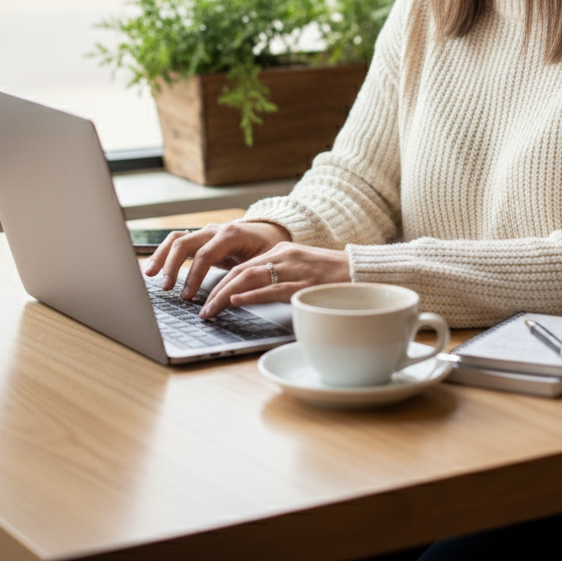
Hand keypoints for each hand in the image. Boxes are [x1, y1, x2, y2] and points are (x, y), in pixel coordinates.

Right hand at [144, 220, 288, 300]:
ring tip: (150, 275)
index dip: (194, 276)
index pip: (205, 254)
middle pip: (185, 242)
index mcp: (232, 234)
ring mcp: (205, 233)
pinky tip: (154, 269)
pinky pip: (177, 243)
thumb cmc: (269, 249)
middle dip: (172, 265)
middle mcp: (215, 230)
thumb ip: (250, 276)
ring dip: (162, 256)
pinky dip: (164, 254)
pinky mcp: (200, 240)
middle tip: (167, 288)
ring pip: (176, 238)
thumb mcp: (265, 262)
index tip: (188, 297)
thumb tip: (236, 297)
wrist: (270, 232)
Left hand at [199, 243, 350, 316]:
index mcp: (282, 250)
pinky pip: (271, 288)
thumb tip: (249, 293)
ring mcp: (293, 269)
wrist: (361, 271)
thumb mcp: (300, 267)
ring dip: (224, 295)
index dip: (220, 281)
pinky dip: (250, 295)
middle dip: (216, 289)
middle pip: (240, 270)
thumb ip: (278, 275)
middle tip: (201, 307)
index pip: (242, 264)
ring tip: (210, 310)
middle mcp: (284, 256)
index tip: (206, 296)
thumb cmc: (332, 275)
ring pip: (250, 278)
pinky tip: (235, 301)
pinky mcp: (303, 284)